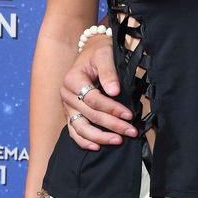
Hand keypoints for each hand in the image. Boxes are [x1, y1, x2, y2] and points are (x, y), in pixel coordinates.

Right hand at [59, 35, 136, 149]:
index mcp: (72, 80)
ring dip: (100, 137)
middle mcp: (66, 94)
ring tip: (118, 140)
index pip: (93, 99)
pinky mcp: (70, 113)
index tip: (129, 114)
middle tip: (131, 131)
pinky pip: (74, 131)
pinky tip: (97, 147)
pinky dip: (84, 141)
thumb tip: (114, 92)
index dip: (112, 108)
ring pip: (80, 127)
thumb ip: (109, 72)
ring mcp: (67, 106)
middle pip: (90, 115)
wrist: (91, 50)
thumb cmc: (99, 51)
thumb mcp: (105, 54)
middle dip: (112, 125)